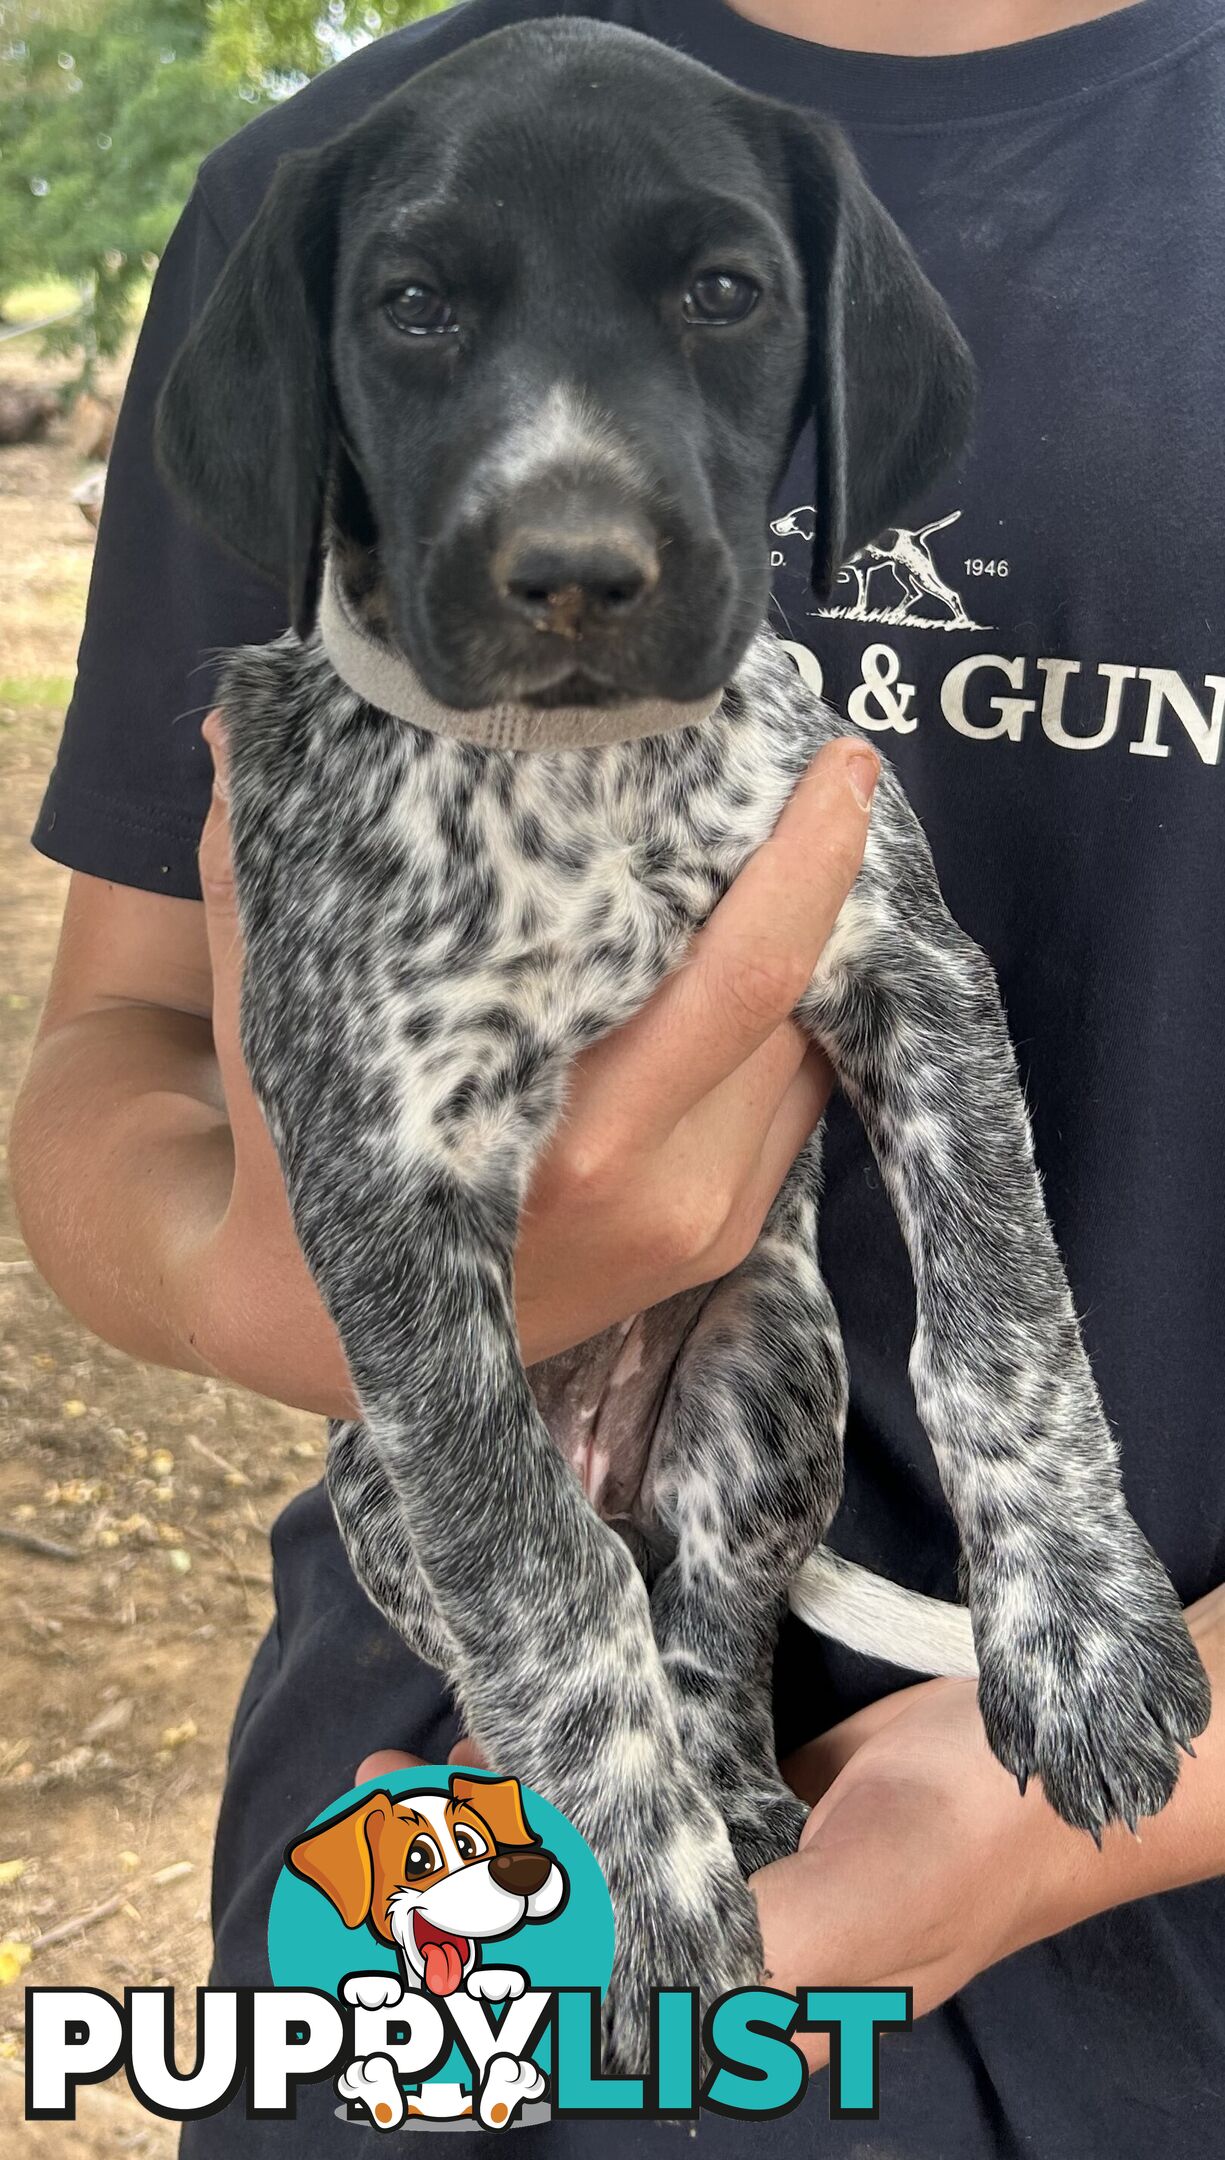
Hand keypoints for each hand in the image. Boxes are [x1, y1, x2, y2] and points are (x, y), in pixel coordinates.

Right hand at [194, 717, 877, 1400]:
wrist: (316, 1336)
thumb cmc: (299, 1159)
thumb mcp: (271, 1017)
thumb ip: (261, 873)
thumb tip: (238, 725)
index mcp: (573, 1142)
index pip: (744, 980)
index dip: (807, 867)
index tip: (838, 764)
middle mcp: (660, 1194)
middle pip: (798, 1006)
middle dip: (825, 883)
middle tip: (828, 774)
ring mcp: (701, 1229)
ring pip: (807, 1053)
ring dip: (815, 952)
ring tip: (793, 845)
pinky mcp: (721, 1245)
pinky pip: (792, 1104)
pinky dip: (788, 1023)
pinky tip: (758, 952)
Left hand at [356, 1585, 1224, 2076]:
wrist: (1048, 1768)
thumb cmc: (966, 1849)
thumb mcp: (854, 1913)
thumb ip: (732, 1959)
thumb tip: (591, 2001)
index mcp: (733, 2011)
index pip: (571, 2006)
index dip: (471, 1966)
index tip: (382, 1894)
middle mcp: (712, 1951)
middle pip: (556, 1927)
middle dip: (453, 1874)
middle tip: (367, 1795)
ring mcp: (719, 1872)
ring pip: (581, 1856)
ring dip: (492, 1817)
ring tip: (397, 1767)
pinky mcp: (733, 1802)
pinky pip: (628, 1796)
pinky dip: (565, 1774)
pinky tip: (499, 1739)